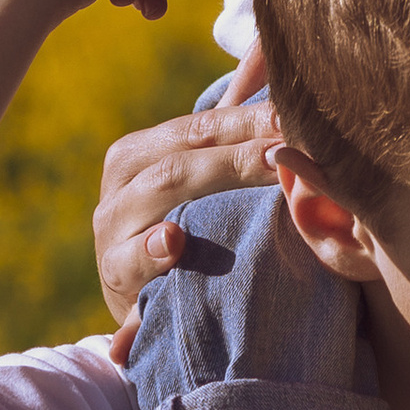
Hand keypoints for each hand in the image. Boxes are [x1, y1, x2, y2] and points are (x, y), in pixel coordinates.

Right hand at [94, 45, 279, 326]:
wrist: (143, 299)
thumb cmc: (185, 233)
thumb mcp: (200, 191)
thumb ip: (232, 152)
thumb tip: (291, 111)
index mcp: (144, 150)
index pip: (203, 126)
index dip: (250, 120)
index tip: (295, 117)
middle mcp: (123, 179)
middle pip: (186, 153)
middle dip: (241, 150)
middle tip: (288, 149)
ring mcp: (113, 226)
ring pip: (160, 188)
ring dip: (211, 176)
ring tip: (256, 169)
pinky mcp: (113, 274)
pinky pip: (129, 261)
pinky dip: (149, 252)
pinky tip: (172, 243)